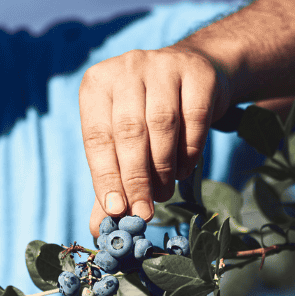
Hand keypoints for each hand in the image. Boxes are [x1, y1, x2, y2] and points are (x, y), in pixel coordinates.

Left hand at [78, 45, 232, 236]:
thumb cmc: (149, 117)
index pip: (97, 137)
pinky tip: (184, 169)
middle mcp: (126, 67)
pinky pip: (194, 119)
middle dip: (136, 179)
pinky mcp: (197, 72)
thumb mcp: (123, 144)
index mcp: (97, 85)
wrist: (195, 76)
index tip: (116, 210)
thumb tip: (100, 230)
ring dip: (163, 168)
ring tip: (164, 190)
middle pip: (129, 131)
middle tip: (143, 212)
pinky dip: (189, 151)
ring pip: (162, 125)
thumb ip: (110, 183)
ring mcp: (163, 64)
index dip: (106, 177)